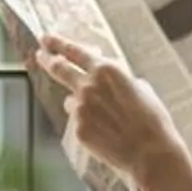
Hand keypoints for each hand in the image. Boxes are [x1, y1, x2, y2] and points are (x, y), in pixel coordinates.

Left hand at [35, 35, 188, 183]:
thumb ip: (117, 80)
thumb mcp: (139, 88)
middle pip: (59, 68)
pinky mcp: (78, 129)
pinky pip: (78, 121)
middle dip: (47, 59)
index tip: (46, 38)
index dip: (58, 43)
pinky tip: (107, 133)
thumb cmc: (151, 119)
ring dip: (81, 104)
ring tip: (105, 118)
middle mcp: (88, 86)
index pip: (74, 51)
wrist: (150, 152)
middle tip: (40, 55)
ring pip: (71, 100)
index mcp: (106, 70)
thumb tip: (108, 81)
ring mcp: (80, 108)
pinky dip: (88, 124)